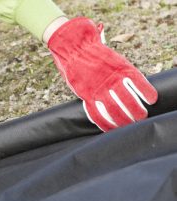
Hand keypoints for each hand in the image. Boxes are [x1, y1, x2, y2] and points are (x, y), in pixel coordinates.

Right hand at [47, 17, 157, 131]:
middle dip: (136, 110)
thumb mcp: (112, 56)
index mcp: (120, 67)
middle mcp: (110, 79)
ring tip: (129, 125)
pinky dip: (103, 122)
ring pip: (113, 108)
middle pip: (127, 99)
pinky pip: (95, 113)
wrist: (73, 48)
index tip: (152, 100)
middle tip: (141, 117)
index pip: (137, 82)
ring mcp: (97, 88)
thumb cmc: (93, 52)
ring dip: (123, 119)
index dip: (146, 92)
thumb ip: (120, 69)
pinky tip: (109, 128)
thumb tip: (129, 79)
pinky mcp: (86, 95)